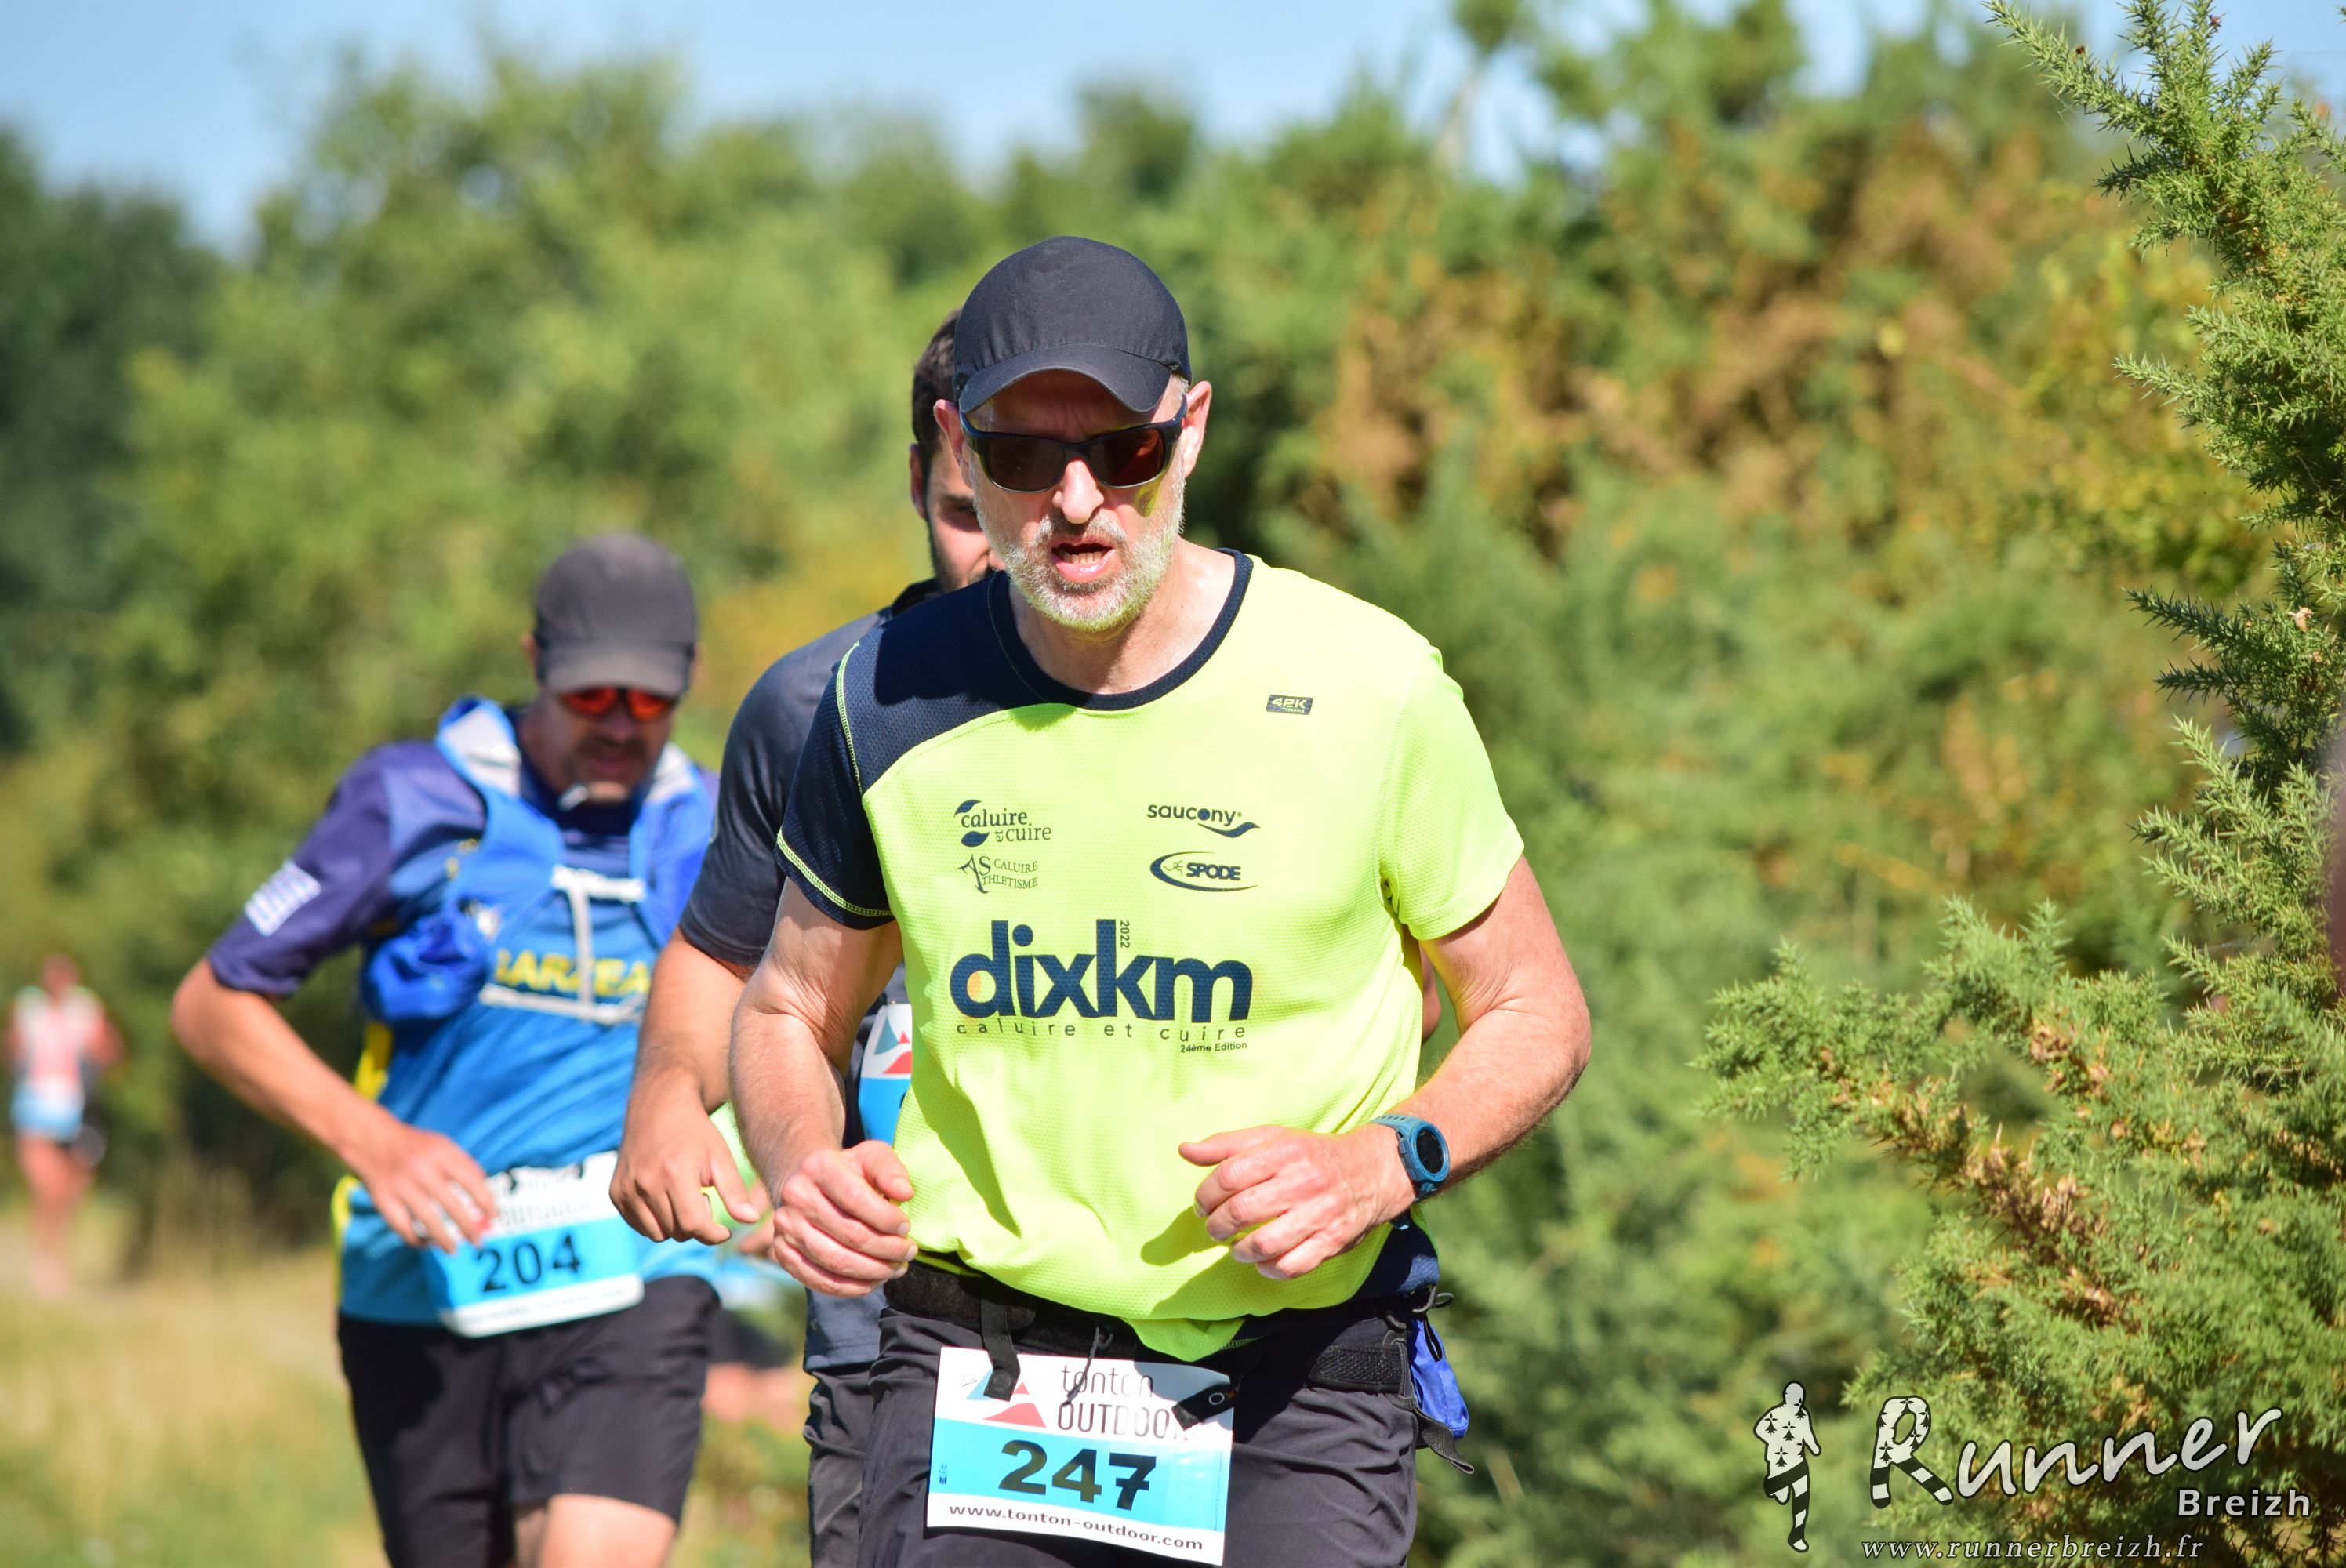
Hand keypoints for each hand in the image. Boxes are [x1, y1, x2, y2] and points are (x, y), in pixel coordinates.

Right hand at [349, 1116, 495, 1251]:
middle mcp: (421, 1169)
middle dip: (468, 1227)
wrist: (371, 1140)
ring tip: (454, 1251)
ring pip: (428, 1221)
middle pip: (451, 1205)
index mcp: (440, 1153)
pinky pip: (403, 1227)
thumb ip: (464, 1165)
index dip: (485, 1201)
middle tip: (479, 1242)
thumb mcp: (442, 1144)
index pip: (470, 1180)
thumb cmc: (416, 1147)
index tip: (494, 1216)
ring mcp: (401, 1186)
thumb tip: (485, 1195)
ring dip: (444, 1240)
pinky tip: (427, 1243)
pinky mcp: (383, 1200)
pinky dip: (416, 1239)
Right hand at [611, 1086, 763, 1244]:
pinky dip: (655, 1221)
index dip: (713, 1234)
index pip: (693, 1225)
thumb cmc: (696, 1133)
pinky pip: (639, 1226)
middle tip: (701, 1196)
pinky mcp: (615, 1193)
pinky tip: (665, 1197)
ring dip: (675, 1225)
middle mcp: (645, 1182)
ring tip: (682, 1196)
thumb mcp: (721, 1157)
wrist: (658, 1107)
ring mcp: (626, 1189)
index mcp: (674, 1173)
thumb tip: (752, 1220)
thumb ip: (735, 1192)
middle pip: (676, 1232)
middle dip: (695, 1224)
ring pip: (657, 1234)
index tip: (724, 1230)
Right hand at [767, 1140, 917, 1296]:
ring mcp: (785, 1229)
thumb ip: (890, 1170)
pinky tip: (873, 1281)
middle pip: (849, 1234)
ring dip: (873, 1271)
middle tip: (908, 1252)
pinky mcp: (783, 1254)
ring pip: (836, 1262)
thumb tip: (905, 1193)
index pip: (856, 1198)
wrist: (806, 1185)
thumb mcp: (871, 1157)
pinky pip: (820, 1281)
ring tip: (895, 1268)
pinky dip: (852, 1287)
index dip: (886, 1218)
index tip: (906, 1227)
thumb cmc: (847, 1172)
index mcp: (817, 1167)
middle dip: (887, 1249)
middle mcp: (795, 1197)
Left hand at [1180, 1124, 1415, 1280]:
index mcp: (1282, 1151)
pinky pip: (1292, 1266)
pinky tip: (1263, 1262)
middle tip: (1214, 1229)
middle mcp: (1301, 1181)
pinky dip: (1269, 1269)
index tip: (1202, 1205)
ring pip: (1264, 1243)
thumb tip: (1184, 1150)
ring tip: (1236, 1247)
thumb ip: (1227, 1145)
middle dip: (1216, 1226)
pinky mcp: (1332, 1240)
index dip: (1205, 1195)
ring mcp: (1318, 1213)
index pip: (1229, 1176)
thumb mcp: (1272, 1138)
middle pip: (1241, 1210)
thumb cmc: (1311, 1155)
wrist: (1372, 1170)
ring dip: (1239, 1251)